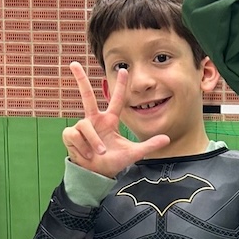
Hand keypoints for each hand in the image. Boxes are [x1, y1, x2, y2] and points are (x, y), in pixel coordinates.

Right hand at [62, 64, 169, 178]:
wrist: (97, 174)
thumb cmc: (113, 162)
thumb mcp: (133, 153)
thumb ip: (149, 145)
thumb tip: (167, 139)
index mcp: (109, 121)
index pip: (116, 100)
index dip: (120, 86)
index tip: (123, 69)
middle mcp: (95, 120)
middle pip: (86, 96)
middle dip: (80, 79)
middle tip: (73, 63)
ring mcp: (82, 127)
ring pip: (85, 126)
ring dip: (94, 142)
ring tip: (99, 153)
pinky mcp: (71, 135)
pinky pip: (75, 135)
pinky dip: (83, 147)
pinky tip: (86, 154)